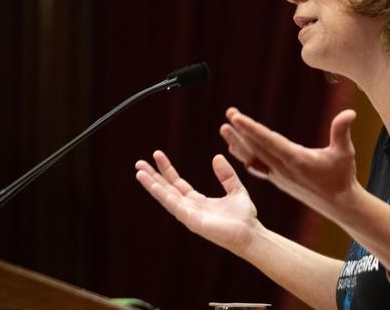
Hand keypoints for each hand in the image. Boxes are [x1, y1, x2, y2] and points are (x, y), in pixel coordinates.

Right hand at [134, 151, 259, 253]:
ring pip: (166, 197)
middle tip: (139, 163)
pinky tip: (154, 185)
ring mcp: (189, 215)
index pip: (177, 183)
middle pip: (166, 190)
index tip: (157, 155)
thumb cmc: (244, 217)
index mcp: (197, 201)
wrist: (251, 234)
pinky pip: (174, 206)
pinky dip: (163, 195)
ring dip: (152, 185)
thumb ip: (226, 175)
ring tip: (139, 172)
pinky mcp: (192, 221)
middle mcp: (189, 208)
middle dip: (152, 177)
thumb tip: (216, 157)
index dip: (167, 169)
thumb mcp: (236, 189)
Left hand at [219, 107, 360, 220]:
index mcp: (296, 159)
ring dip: (238, 143)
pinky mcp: (278, 180)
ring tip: (224, 129)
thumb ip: (342, 131)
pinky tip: (234, 148)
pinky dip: (244, 156)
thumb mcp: (345, 153)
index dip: (251, 128)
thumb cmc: (342, 177)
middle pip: (256, 147)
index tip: (236, 117)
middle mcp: (283, 168)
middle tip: (228, 114)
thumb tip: (351, 112)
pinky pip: (256, 166)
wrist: (339, 205)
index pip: (268, 141)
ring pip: (253, 157)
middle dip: (241, 131)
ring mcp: (278, 176)